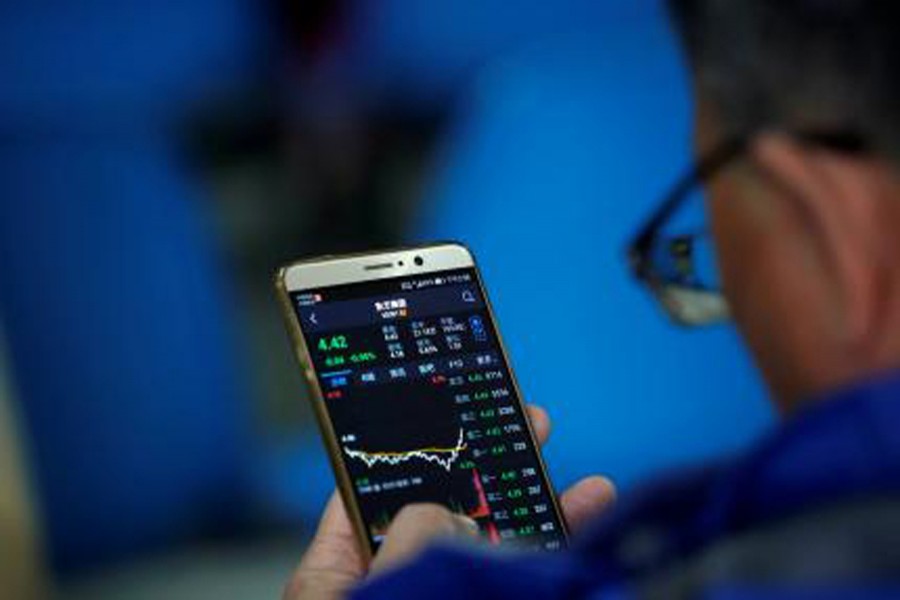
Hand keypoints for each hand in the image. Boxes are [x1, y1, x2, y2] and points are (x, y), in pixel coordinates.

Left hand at [283, 405, 615, 599]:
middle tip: (530, 422)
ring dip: (538, 514)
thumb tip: (443, 509)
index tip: (445, 404)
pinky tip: (587, 529)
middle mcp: (395, 585)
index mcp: (341, 573)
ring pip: (491, 550)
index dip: (406, 443)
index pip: (369, 490)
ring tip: (585, 483)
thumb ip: (403, 554)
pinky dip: (549, 556)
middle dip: (488, 466)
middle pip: (443, 510)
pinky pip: (515, 581)